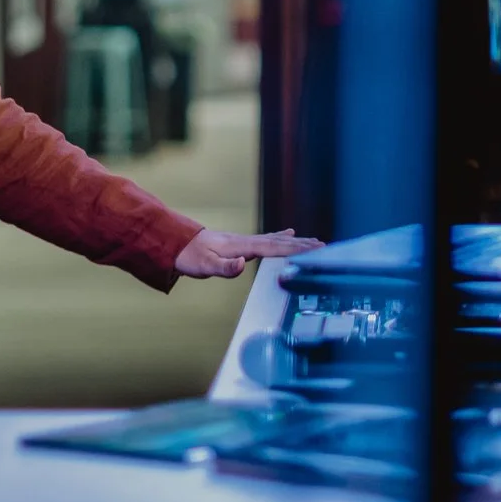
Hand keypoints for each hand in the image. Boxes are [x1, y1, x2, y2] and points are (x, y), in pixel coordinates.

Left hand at [174, 227, 323, 279]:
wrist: (176, 243)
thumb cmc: (191, 257)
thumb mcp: (205, 267)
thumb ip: (225, 267)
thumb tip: (243, 264)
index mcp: (243, 246)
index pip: (275, 247)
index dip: (296, 249)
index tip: (316, 249)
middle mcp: (247, 241)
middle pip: (280, 242)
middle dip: (302, 244)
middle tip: (324, 246)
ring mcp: (245, 240)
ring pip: (276, 239)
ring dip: (296, 241)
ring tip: (314, 241)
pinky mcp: (241, 243)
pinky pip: (268, 240)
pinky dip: (281, 237)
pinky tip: (287, 233)